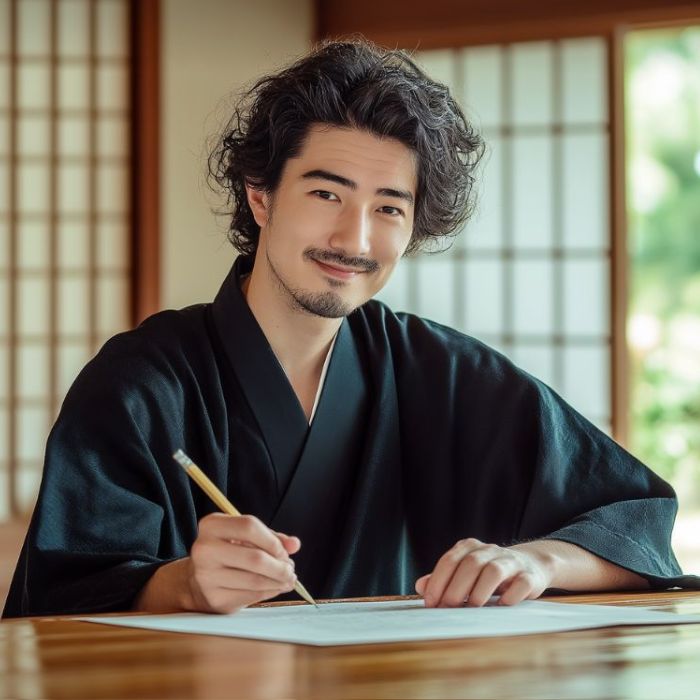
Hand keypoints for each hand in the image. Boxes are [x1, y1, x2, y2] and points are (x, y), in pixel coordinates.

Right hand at [185, 513, 299, 613]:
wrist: (198, 580)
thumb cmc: (228, 552)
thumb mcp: (245, 537)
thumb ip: (271, 537)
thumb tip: (295, 544)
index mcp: (211, 525)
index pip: (249, 527)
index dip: (272, 540)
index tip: (284, 551)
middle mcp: (204, 549)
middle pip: (255, 558)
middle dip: (280, 566)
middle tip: (290, 569)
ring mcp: (207, 576)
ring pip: (255, 580)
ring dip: (278, 581)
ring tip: (287, 579)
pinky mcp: (214, 598)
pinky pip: (251, 596)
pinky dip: (269, 592)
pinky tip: (275, 588)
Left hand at [415, 538, 552, 607]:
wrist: (530, 564)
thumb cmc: (489, 572)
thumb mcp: (465, 572)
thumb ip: (443, 578)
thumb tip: (420, 586)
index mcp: (470, 548)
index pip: (449, 561)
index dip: (438, 581)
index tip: (430, 602)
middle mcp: (490, 551)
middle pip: (470, 565)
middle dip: (456, 589)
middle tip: (447, 609)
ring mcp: (511, 562)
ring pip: (493, 571)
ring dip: (480, 592)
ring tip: (472, 608)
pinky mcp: (529, 576)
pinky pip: (520, 583)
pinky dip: (510, 596)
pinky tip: (501, 607)